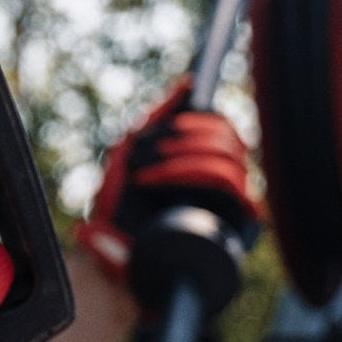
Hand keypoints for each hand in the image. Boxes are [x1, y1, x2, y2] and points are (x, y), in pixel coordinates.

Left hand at [76, 80, 260, 291]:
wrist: (107, 257)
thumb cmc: (117, 211)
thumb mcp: (130, 156)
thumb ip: (157, 120)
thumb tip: (188, 84)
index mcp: (205, 171)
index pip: (226, 133)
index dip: (205, 118)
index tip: (177, 114)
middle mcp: (225, 191)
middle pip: (233, 142)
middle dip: (189, 136)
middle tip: (153, 148)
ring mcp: (232, 212)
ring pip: (230, 161)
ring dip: (182, 156)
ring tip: (144, 170)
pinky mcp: (235, 232)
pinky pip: (234, 188)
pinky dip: (188, 172)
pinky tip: (150, 179)